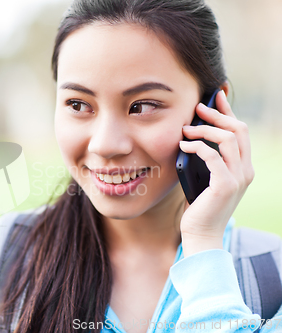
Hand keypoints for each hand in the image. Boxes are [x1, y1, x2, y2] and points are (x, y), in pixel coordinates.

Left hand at [178, 90, 254, 256]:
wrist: (201, 234)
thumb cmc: (200, 206)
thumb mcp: (206, 178)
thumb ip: (208, 160)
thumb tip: (192, 137)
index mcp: (243, 167)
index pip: (241, 132)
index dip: (229, 111)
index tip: (216, 96)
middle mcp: (245, 170)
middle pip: (238, 130)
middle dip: (218, 115)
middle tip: (197, 107)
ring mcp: (238, 178)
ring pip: (228, 139)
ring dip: (205, 130)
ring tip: (185, 130)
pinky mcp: (225, 185)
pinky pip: (212, 156)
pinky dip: (197, 147)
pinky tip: (183, 146)